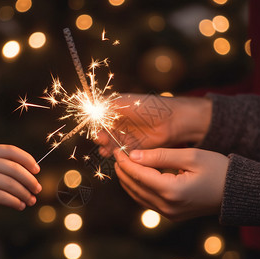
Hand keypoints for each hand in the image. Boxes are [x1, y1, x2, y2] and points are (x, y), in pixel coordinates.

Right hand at [0, 144, 41, 210]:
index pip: (11, 150)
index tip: (37, 169)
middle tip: (38, 189)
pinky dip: (14, 201)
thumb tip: (28, 174)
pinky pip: (2, 196)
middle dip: (29, 180)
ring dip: (24, 193)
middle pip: (14, 169)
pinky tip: (20, 206)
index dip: (27, 159)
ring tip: (31, 201)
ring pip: (10, 184)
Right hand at [96, 93, 211, 156]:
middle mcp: (120, 124)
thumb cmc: (149, 107)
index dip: (95, 123)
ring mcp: (127, 137)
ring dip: (105, 147)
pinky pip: (120, 154)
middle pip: (103, 133)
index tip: (95, 126)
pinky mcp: (134, 149)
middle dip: (99, 137)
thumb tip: (88, 106)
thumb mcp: (124, 102)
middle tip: (101, 138)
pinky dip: (115, 155)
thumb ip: (105, 105)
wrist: (171, 121)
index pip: (99, 118)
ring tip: (105, 148)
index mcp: (116, 111)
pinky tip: (113, 154)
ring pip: (110, 144)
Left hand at [114, 147, 228, 220]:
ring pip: (137, 196)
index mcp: (172, 191)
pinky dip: (137, 188)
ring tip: (123, 163)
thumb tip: (134, 156)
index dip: (125, 161)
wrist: (236, 192)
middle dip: (123, 170)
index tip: (118, 149)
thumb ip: (160, 156)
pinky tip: (136, 176)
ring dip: (128, 180)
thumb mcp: (190, 156)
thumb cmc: (218, 170)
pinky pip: (146, 201)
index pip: (138, 174)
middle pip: (134, 187)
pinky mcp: (171, 215)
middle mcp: (167, 206)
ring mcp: (169, 213)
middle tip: (117, 154)